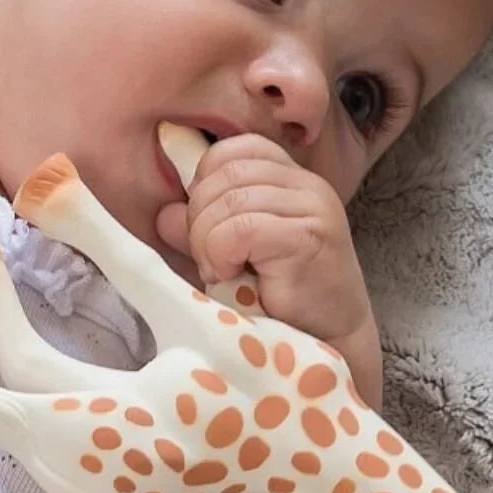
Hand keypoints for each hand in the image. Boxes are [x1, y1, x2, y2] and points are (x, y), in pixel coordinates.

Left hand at [154, 132, 374, 346]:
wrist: (328, 343)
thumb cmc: (281, 302)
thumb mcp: (232, 257)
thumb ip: (202, 229)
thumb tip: (164, 213)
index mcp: (291, 180)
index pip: (235, 149)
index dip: (205, 182)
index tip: (205, 227)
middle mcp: (307, 185)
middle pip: (225, 173)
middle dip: (200, 217)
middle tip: (209, 259)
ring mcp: (313, 208)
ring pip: (228, 201)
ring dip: (207, 242)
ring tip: (221, 272)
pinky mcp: (309, 237)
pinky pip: (240, 228)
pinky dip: (221, 254)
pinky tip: (232, 276)